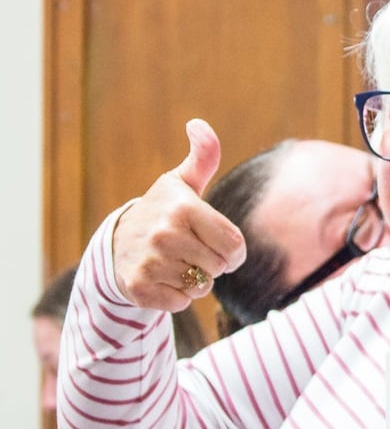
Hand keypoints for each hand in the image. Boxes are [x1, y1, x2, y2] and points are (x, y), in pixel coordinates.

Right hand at [111, 119, 246, 310]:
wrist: (115, 244)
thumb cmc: (161, 212)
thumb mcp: (182, 183)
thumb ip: (203, 157)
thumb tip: (198, 124)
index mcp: (184, 208)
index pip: (236, 246)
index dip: (232, 251)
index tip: (217, 243)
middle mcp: (165, 234)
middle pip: (220, 268)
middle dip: (213, 264)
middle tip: (190, 251)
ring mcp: (150, 262)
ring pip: (201, 287)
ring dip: (195, 281)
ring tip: (175, 263)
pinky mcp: (139, 288)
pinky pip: (181, 303)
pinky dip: (176, 297)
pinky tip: (162, 279)